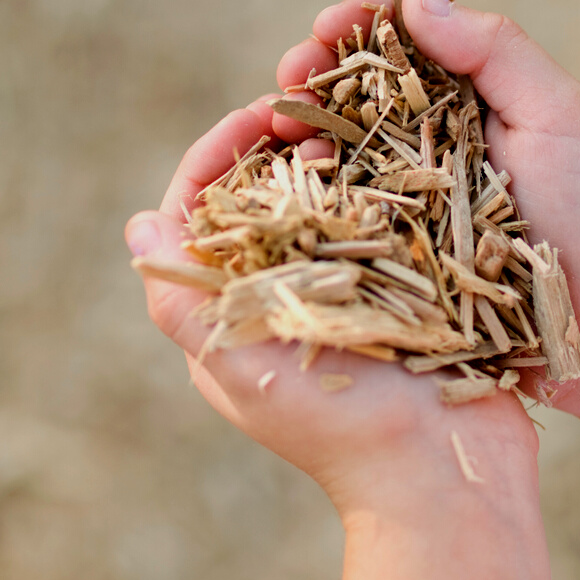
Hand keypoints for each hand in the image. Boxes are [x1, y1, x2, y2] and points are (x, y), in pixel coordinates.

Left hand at [125, 92, 538, 518]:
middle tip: (312, 109)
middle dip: (279, 144)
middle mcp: (284, 289)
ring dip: (333, 152)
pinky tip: (398, 152)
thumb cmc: (336, 429)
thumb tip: (139, 227)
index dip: (220, 155)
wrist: (440, 470)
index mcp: (235, 308)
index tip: (258, 115)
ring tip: (354, 123)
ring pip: (323, 197)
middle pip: (263, 195)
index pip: (205, 212)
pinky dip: (383, 179)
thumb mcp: (240, 369)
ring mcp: (345, 284)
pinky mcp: (400, 283)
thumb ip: (182, 303)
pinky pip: (381, 217)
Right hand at [280, 0, 579, 418]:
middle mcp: (430, 139)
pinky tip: (292, 182)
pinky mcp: (396, 246)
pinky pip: (342, 211)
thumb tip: (416, 1)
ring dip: (301, 130)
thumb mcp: (557, 114)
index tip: (323, 26)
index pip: (403, 42)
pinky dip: (310, 191)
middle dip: (314, 75)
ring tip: (278, 127)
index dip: (358, 26)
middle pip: (357, 92)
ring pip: (339, 148)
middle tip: (288, 78)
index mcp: (469, 96)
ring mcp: (408, 194)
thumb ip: (496, 51)